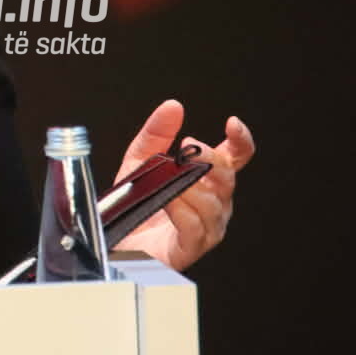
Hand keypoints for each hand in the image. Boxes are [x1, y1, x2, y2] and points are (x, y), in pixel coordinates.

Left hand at [114, 99, 254, 271]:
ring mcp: (207, 226)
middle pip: (227, 178)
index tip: (233, 124)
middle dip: (210, 159)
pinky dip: (182, 210)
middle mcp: (214, 203)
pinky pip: (195, 227)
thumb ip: (156, 134)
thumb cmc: (135, 205)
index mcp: (207, 180)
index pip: (236, 158)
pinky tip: (170, 200)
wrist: (114, 242)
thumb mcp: (140, 161)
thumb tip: (172, 107)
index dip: (241, 141)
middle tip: (189, 148)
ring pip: (213, 203)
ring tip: (173, 176)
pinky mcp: (191, 247)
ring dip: (192, 185)